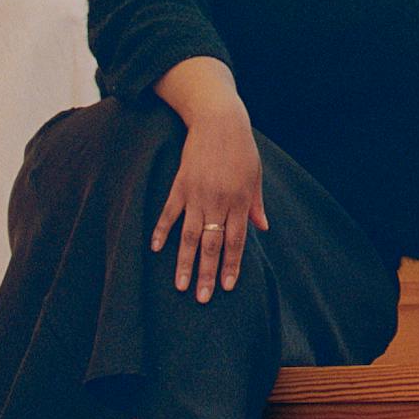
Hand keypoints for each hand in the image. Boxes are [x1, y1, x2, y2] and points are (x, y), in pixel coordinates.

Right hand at [153, 101, 267, 297]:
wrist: (219, 120)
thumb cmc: (242, 149)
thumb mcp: (254, 176)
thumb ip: (255, 205)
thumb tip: (262, 228)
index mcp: (239, 202)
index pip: (235, 242)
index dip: (231, 265)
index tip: (227, 287)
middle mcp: (218, 202)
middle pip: (211, 245)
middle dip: (206, 273)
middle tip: (202, 298)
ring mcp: (197, 195)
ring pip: (189, 235)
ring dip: (184, 262)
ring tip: (179, 285)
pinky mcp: (180, 185)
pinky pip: (169, 212)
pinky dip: (162, 231)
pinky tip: (156, 249)